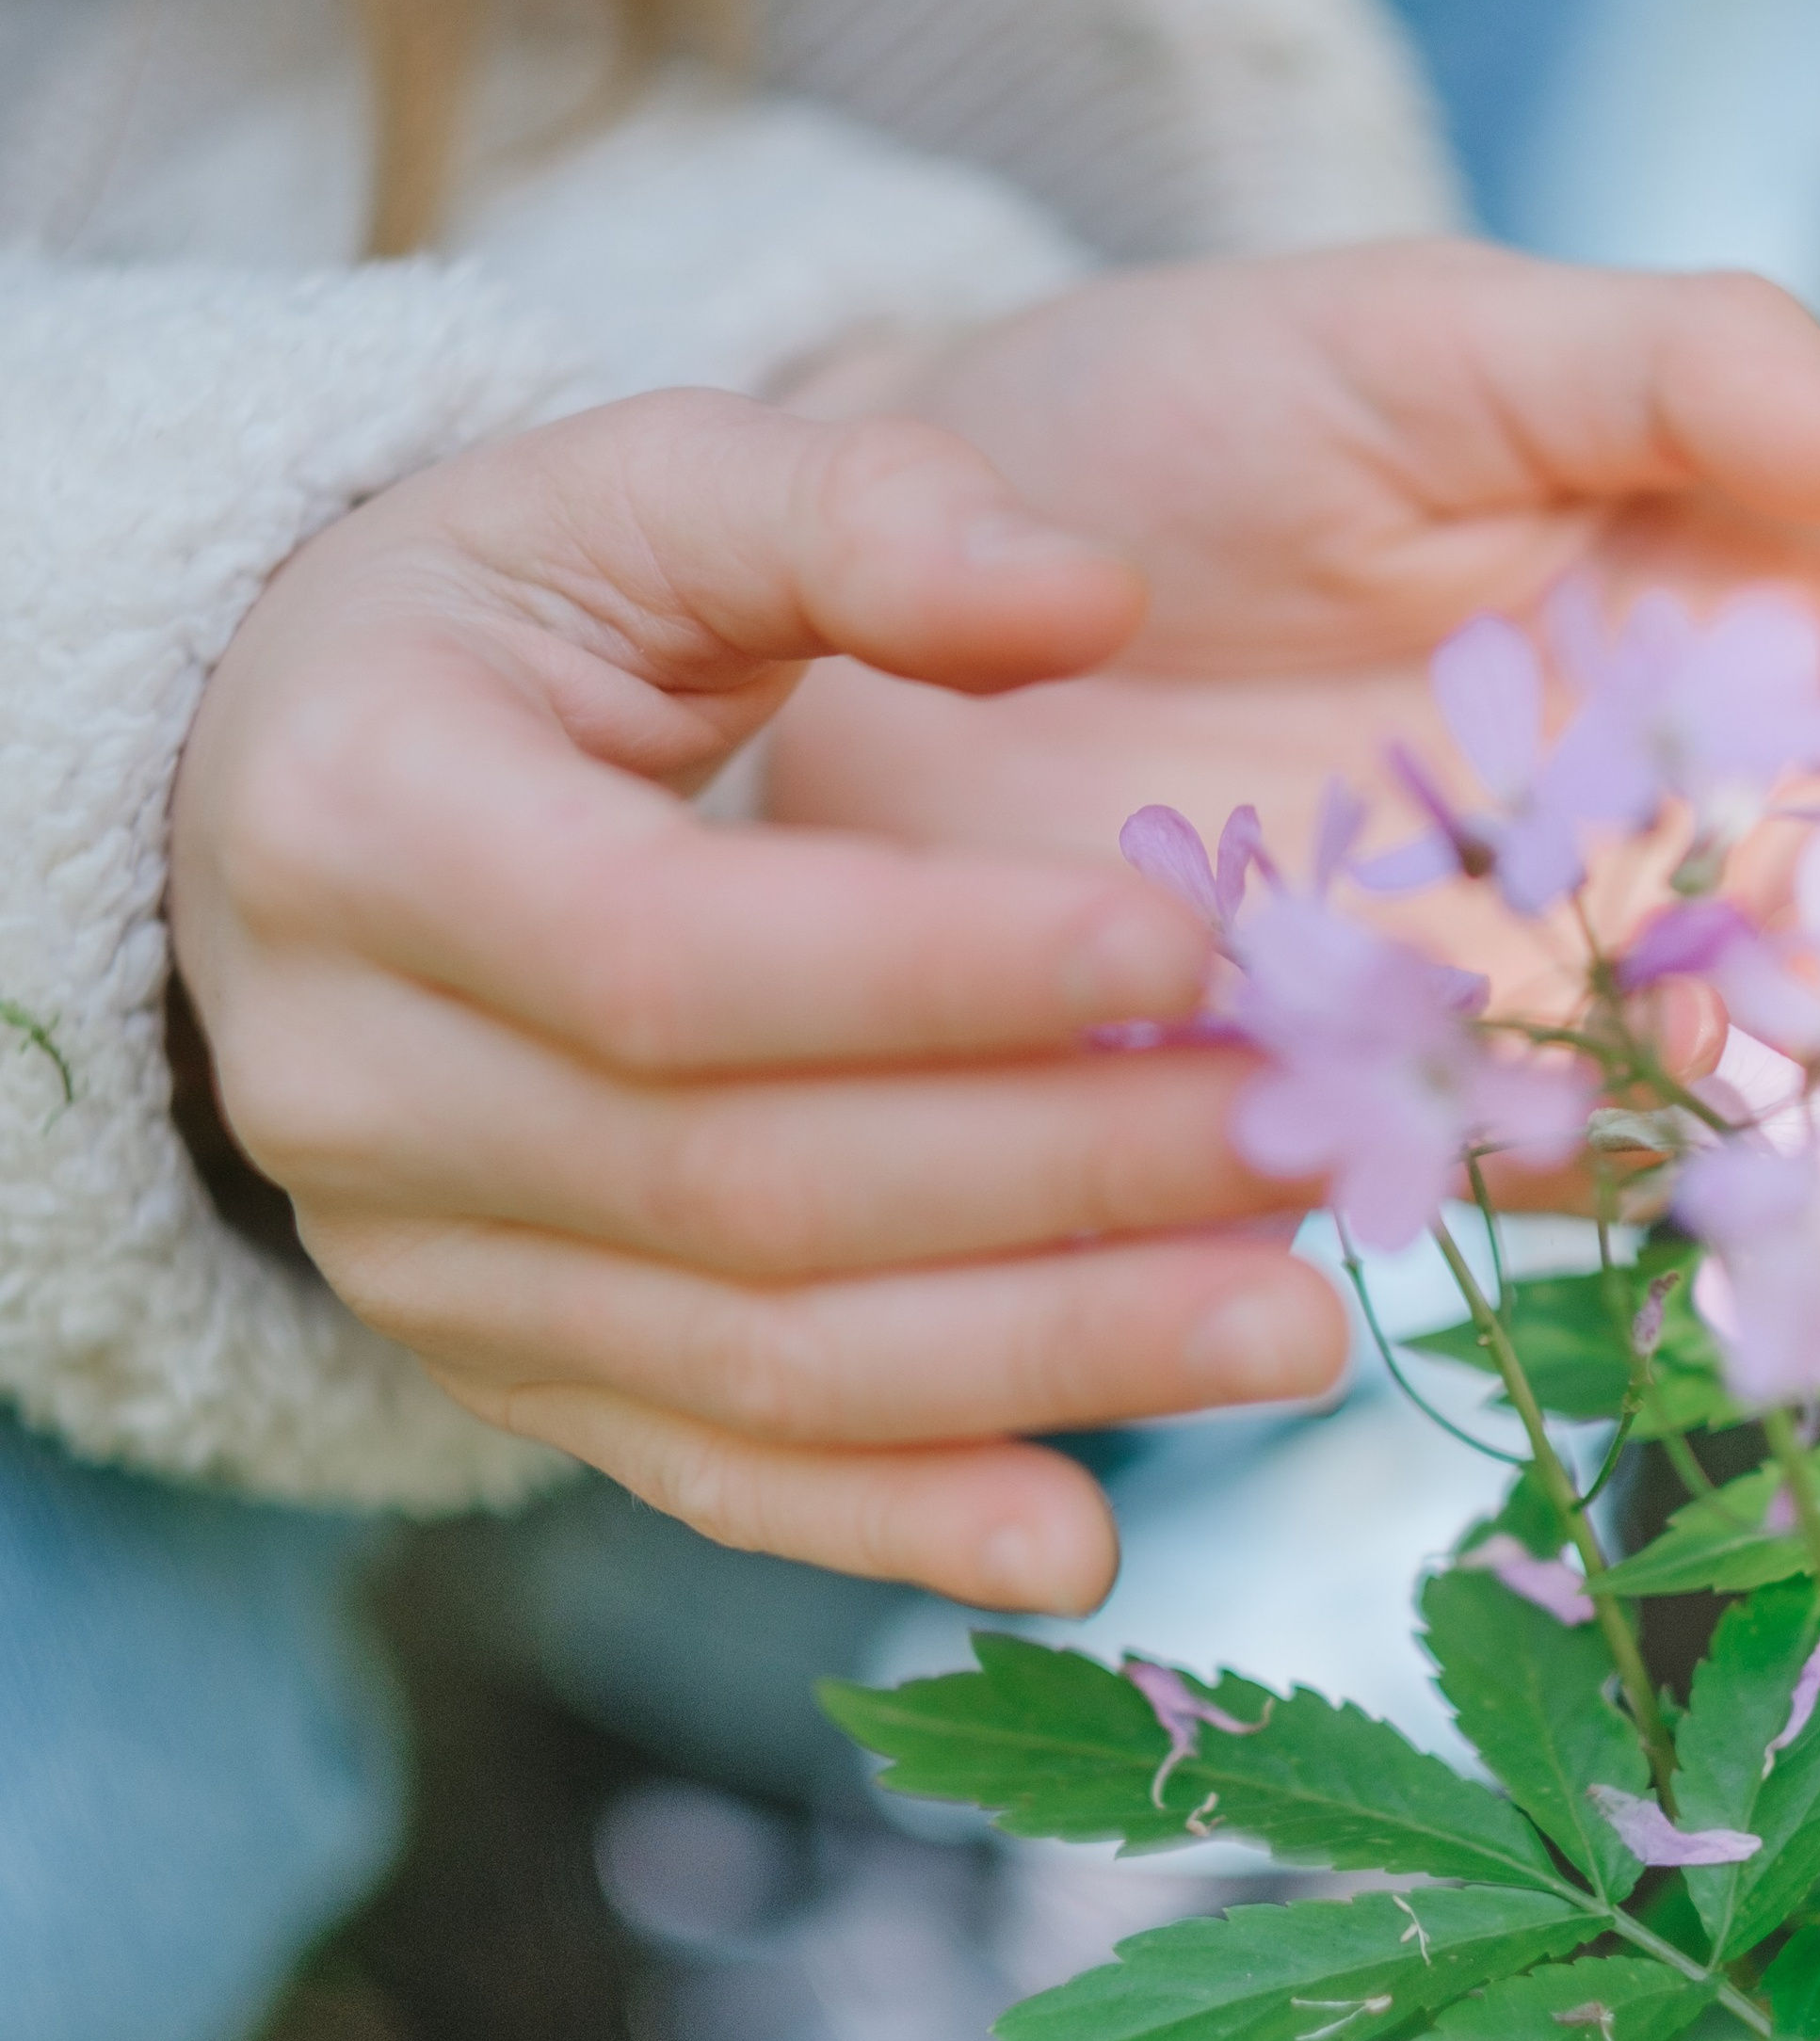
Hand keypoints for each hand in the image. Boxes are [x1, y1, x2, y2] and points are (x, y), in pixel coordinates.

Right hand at [169, 394, 1352, 1609]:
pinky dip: (900, 1522)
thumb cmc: (501, 622)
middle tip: (1313, 1137)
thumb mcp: (634, 492)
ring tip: (1293, 1327)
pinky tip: (1087, 1548)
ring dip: (1043, 1363)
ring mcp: (419, 1261)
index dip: (933, 971)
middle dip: (1055, 1175)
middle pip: (742, 1183)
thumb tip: (1098, 594)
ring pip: (752, 1359)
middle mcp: (354, 1084)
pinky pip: (706, 1473)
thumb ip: (854, 514)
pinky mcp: (497, 1370)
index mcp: (365, 827)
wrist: (286, 807)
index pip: (667, 952)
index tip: (1191, 937)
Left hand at [768, 248, 1819, 1116]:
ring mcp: (1544, 992)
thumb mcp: (1424, 340)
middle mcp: (1674, 834)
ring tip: (1725, 990)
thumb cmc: (1180, 418)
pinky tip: (1582, 1101)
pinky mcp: (1398, 1115)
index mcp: (1737, 628)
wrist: (888, 598)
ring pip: (1776, 1088)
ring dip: (1806, 1058)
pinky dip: (1606, 1166)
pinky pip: (1553, 1183)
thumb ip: (1678, 369)